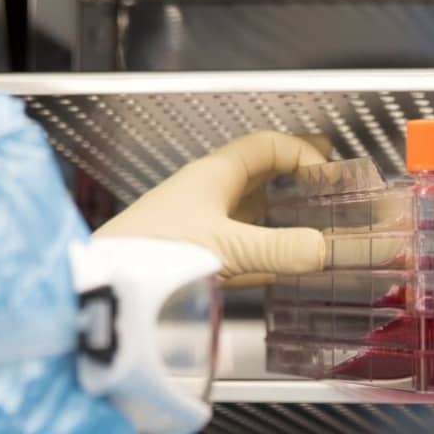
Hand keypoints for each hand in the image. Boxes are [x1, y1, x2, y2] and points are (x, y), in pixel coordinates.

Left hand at [94, 131, 330, 287]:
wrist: (106, 286)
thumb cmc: (155, 252)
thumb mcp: (227, 248)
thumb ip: (279, 250)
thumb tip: (323, 249)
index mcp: (212, 176)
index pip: (265, 146)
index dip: (300, 152)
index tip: (327, 173)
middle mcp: (205, 194)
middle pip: (259, 175)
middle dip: (294, 175)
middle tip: (327, 176)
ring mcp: (199, 225)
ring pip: (250, 211)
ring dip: (282, 214)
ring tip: (313, 219)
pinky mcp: (193, 257)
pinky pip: (241, 246)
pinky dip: (265, 250)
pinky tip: (280, 263)